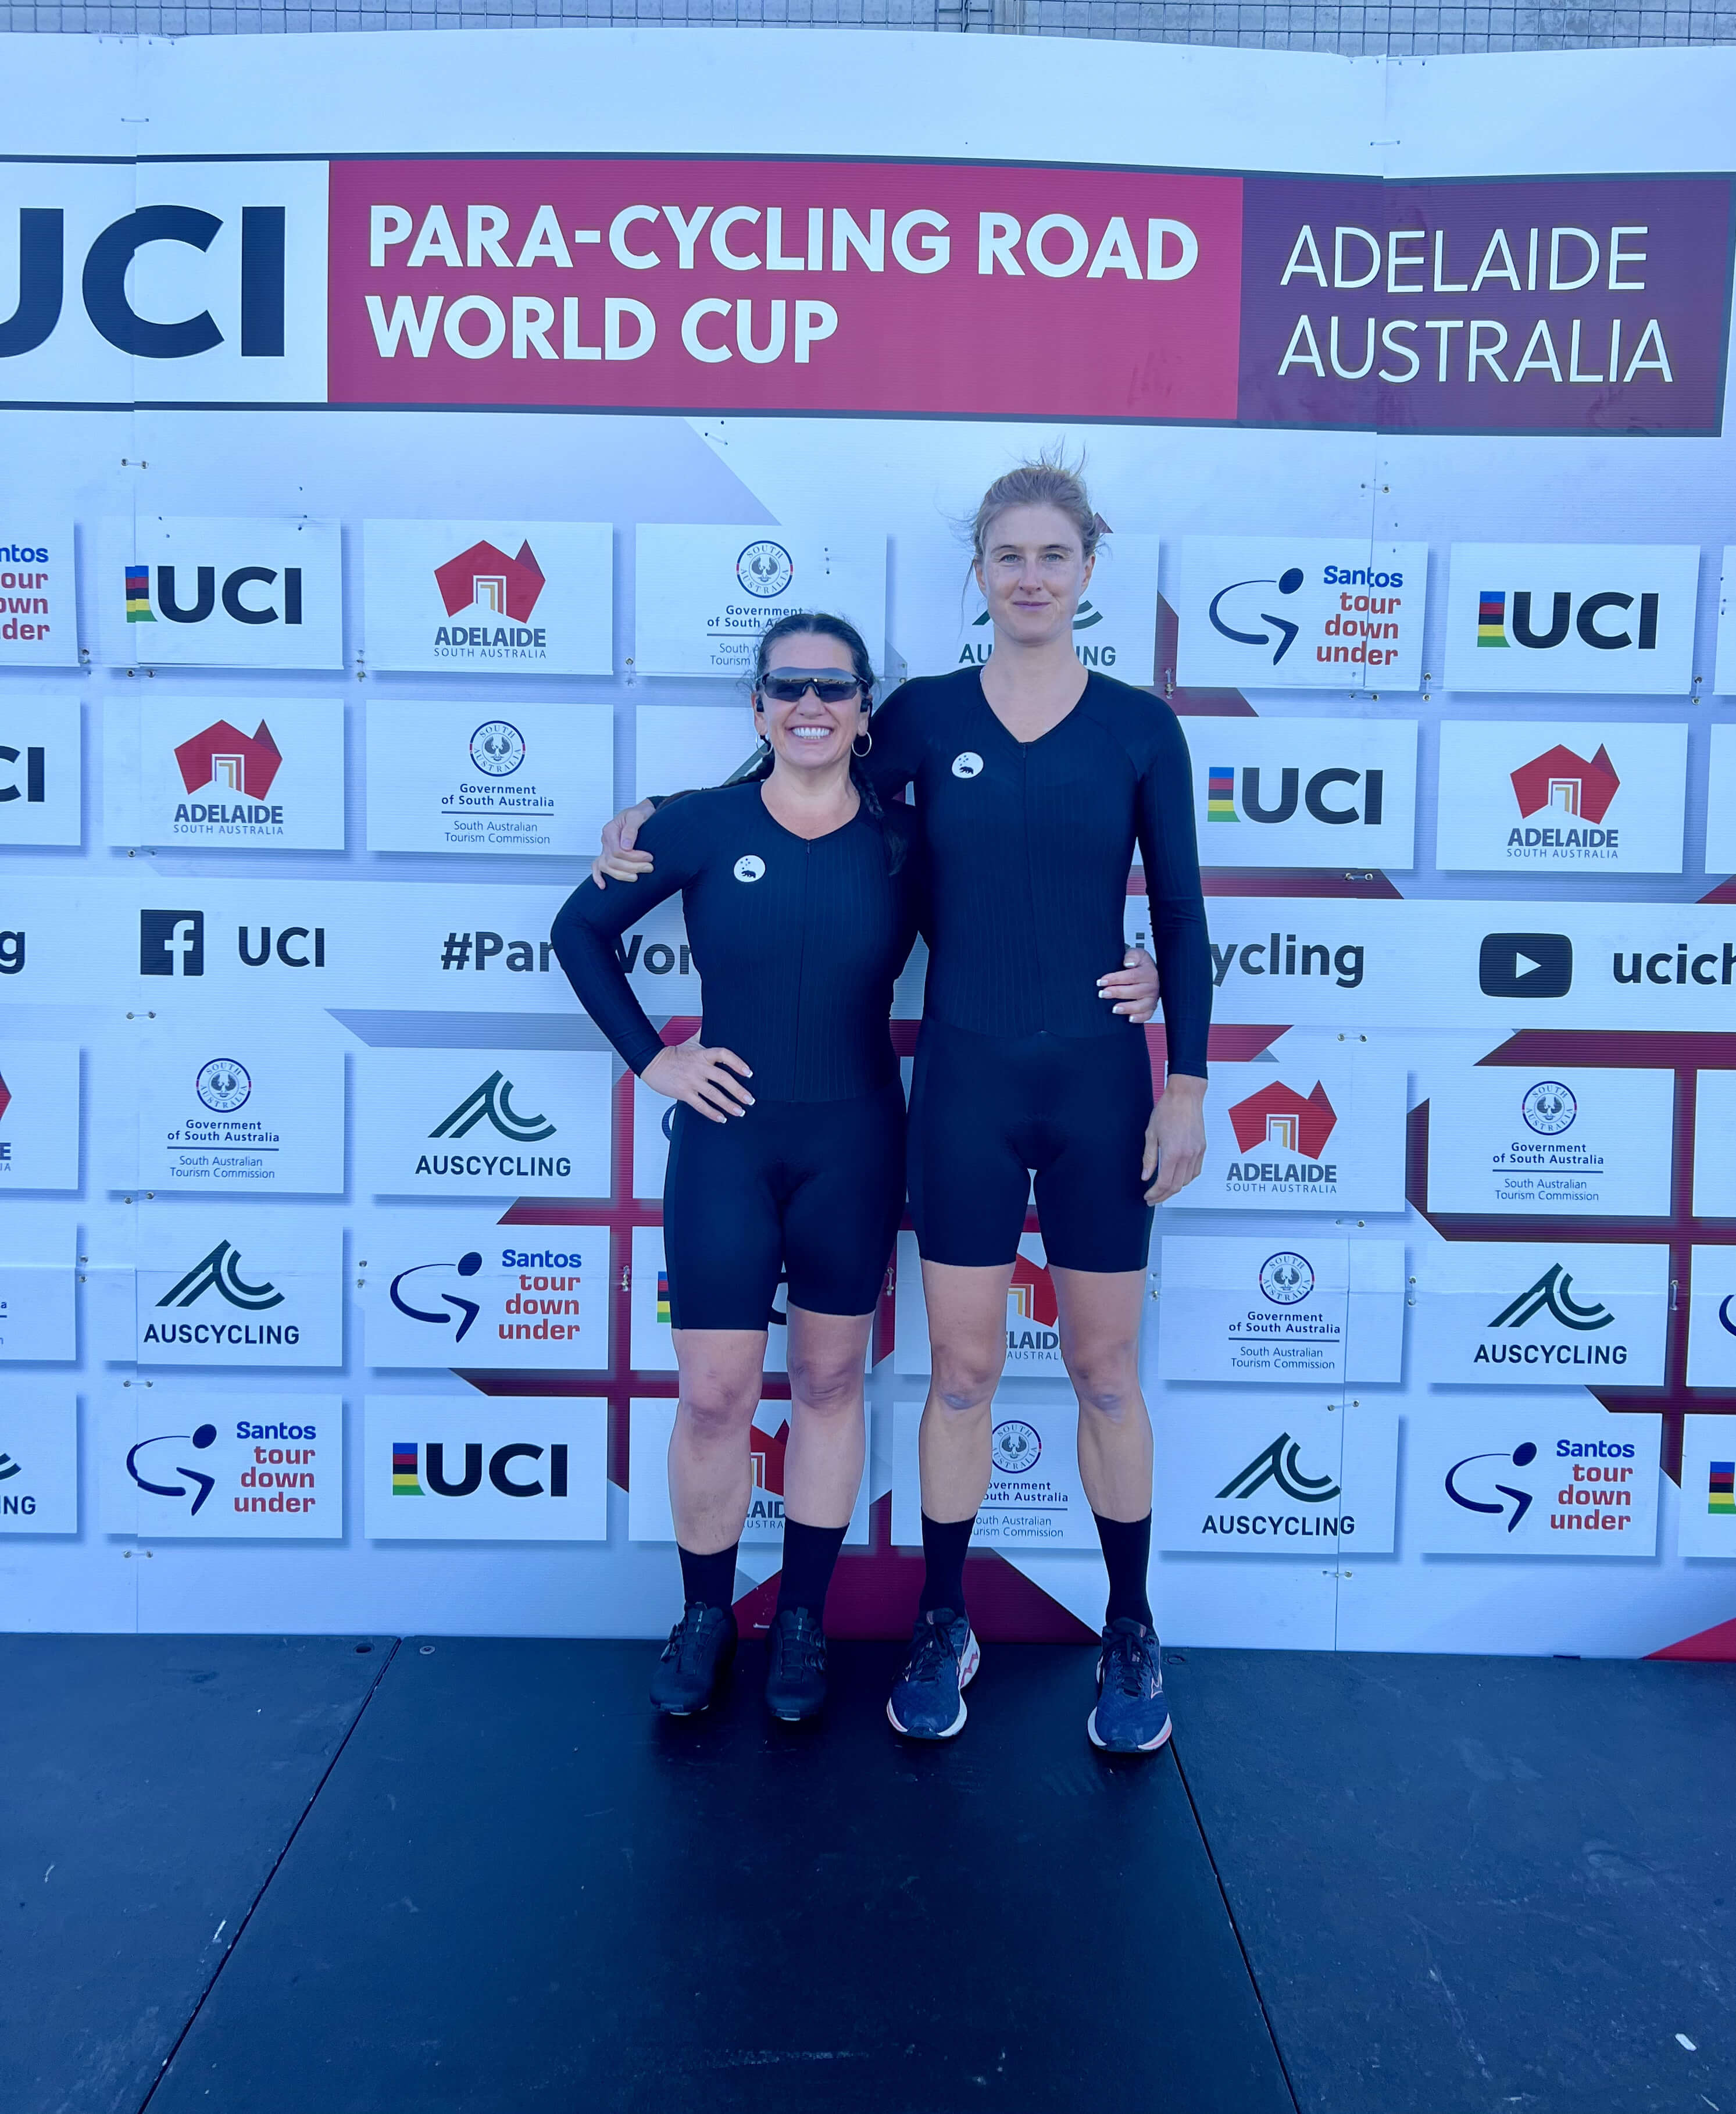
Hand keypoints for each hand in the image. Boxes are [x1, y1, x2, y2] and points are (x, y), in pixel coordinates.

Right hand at [590, 799, 656, 887]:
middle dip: (632, 867)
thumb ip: (631, 829)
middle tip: (649, 867)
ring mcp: (605, 848)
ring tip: (637, 876)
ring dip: (622, 874)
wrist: (643, 812)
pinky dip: (598, 877)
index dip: (633, 857)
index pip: (617, 851)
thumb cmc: (641, 813)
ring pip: (607, 867)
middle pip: (613, 861)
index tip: (649, 857)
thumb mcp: (638, 816)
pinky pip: (597, 867)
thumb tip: (626, 846)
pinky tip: (603, 885)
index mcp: (610, 830)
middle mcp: (606, 840)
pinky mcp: (608, 854)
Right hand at [642, 1040, 753, 1124]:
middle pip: (723, 1078)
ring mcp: (691, 1081)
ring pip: (714, 1094)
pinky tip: (721, 1117)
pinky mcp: (683, 1093)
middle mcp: (699, 1068)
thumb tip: (715, 1025)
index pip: (724, 1055)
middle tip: (749, 1099)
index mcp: (702, 1054)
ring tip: (739, 1111)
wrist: (652, 1063)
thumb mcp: (691, 1042)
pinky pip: (700, 1105)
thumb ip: (705, 1036)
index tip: (749, 1072)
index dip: (738, 1063)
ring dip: (729, 1104)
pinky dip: (712, 1113)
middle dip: (738, 1090)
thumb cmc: (672, 1054)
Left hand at [1099, 946, 1159, 1022]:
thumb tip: (1128, 963)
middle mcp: (1152, 986)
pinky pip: (1147, 1015)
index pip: (1131, 976)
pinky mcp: (1151, 1008)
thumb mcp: (1137, 954)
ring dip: (1127, 1008)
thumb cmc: (1140, 964)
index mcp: (1149, 972)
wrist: (1149, 972)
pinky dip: (1139, 1018)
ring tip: (1114, 1009)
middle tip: (1102, 994)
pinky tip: (1129, 1018)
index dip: (1115, 979)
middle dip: (1117, 993)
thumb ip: (1132, 955)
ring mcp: (1152, 998)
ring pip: (1141, 1005)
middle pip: (1135, 991)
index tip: (1102, 981)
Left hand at [1142, 1075, 1205, 1203]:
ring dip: (1174, 1188)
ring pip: (1187, 1181)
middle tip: (1153, 1198)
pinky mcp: (1202, 1148)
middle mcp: (1187, 1155)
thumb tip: (1146, 1176)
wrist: (1185, 1096)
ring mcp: (1197, 1153)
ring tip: (1162, 1190)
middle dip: (1163, 1196)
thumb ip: (1149, 1158)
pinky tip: (1178, 1178)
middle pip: (1176, 1186)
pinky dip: (1186, 1179)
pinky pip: (1196, 1171)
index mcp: (1173, 1153)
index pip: (1164, 1183)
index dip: (1155, 1194)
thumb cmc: (1167, 1110)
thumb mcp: (1151, 1134)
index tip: (1148, 1197)